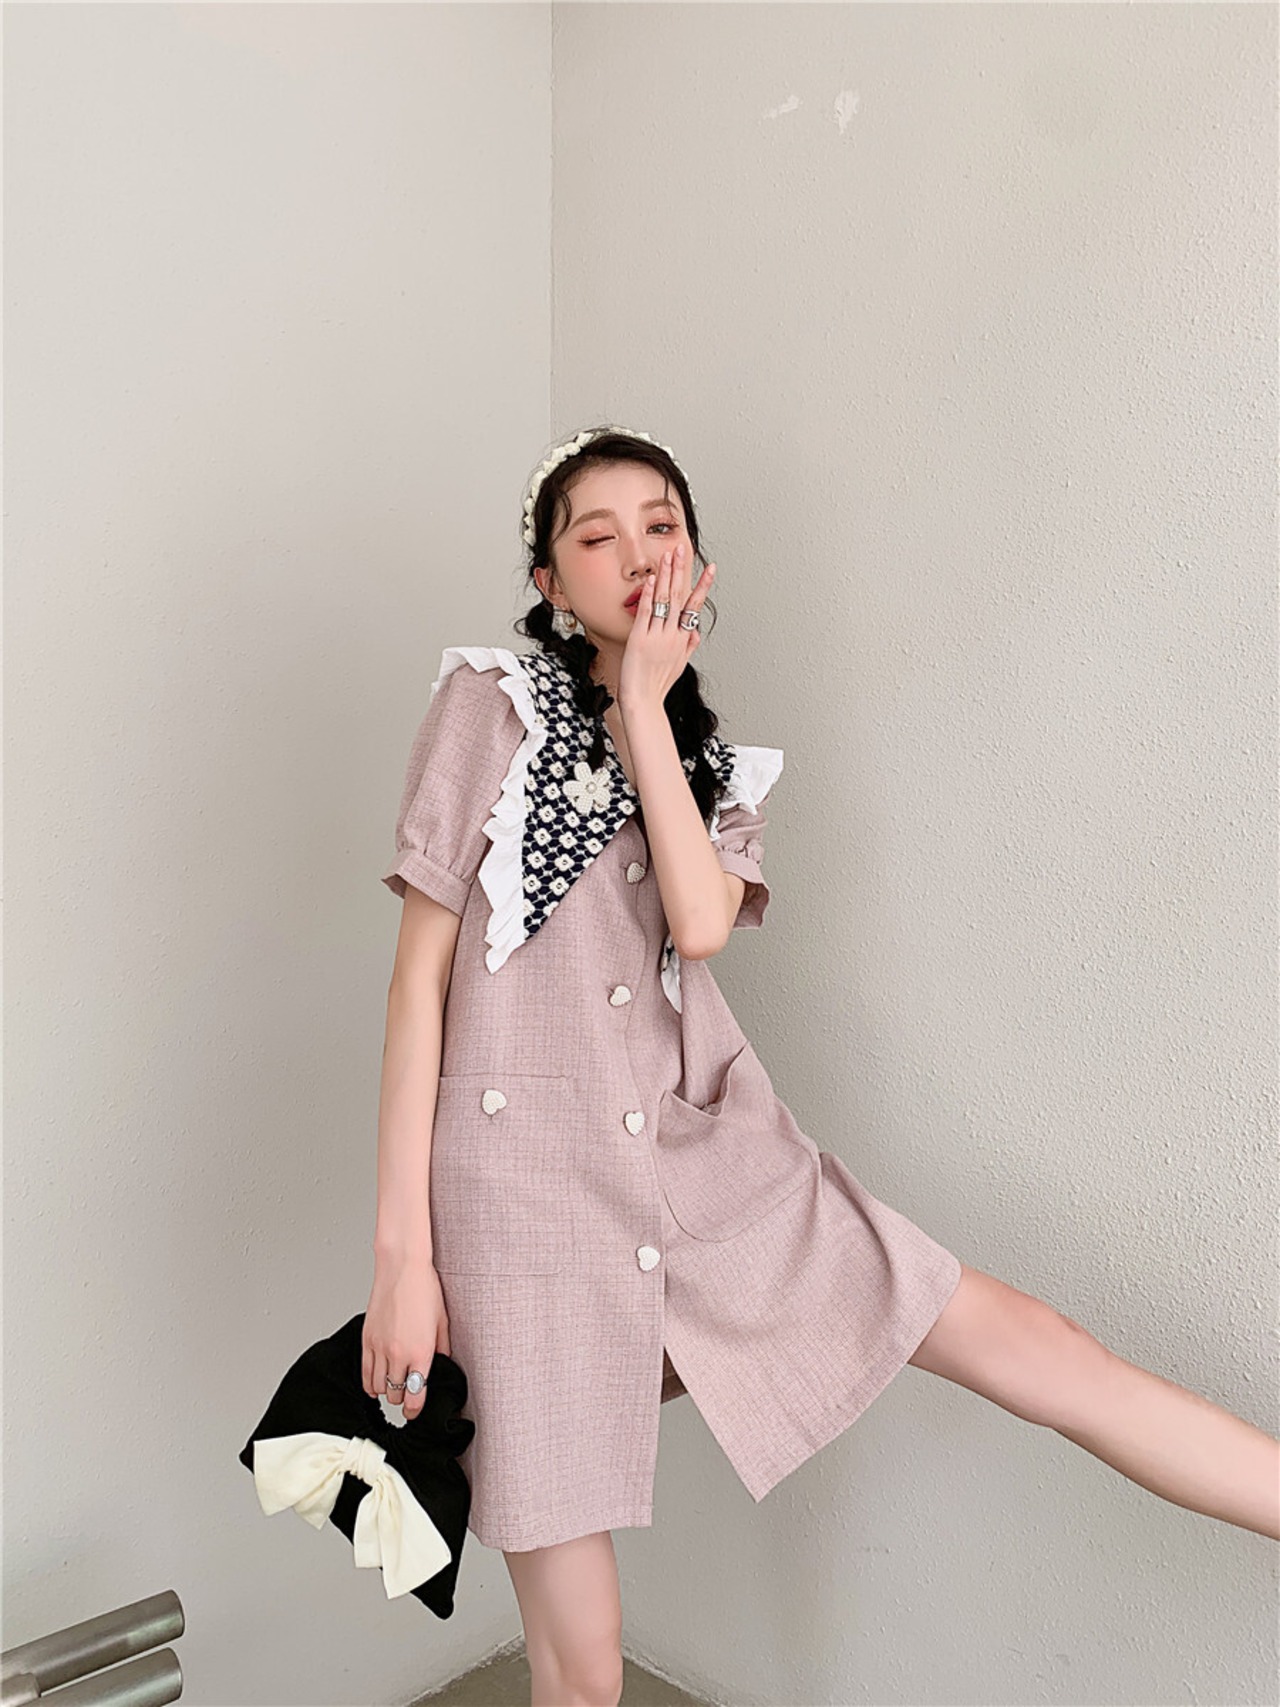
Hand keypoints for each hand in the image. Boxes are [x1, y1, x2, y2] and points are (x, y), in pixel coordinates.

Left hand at [618, 543, 716, 711]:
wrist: (644, 701)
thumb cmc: (658, 686)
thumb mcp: (679, 666)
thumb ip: (688, 646)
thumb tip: (695, 632)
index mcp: (683, 639)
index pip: (694, 605)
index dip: (702, 584)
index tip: (709, 568)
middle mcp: (673, 635)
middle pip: (680, 596)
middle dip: (682, 570)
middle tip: (684, 548)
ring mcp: (658, 636)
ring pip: (665, 600)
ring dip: (667, 575)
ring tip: (669, 554)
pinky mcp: (640, 639)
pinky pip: (647, 612)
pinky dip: (650, 595)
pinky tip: (653, 579)